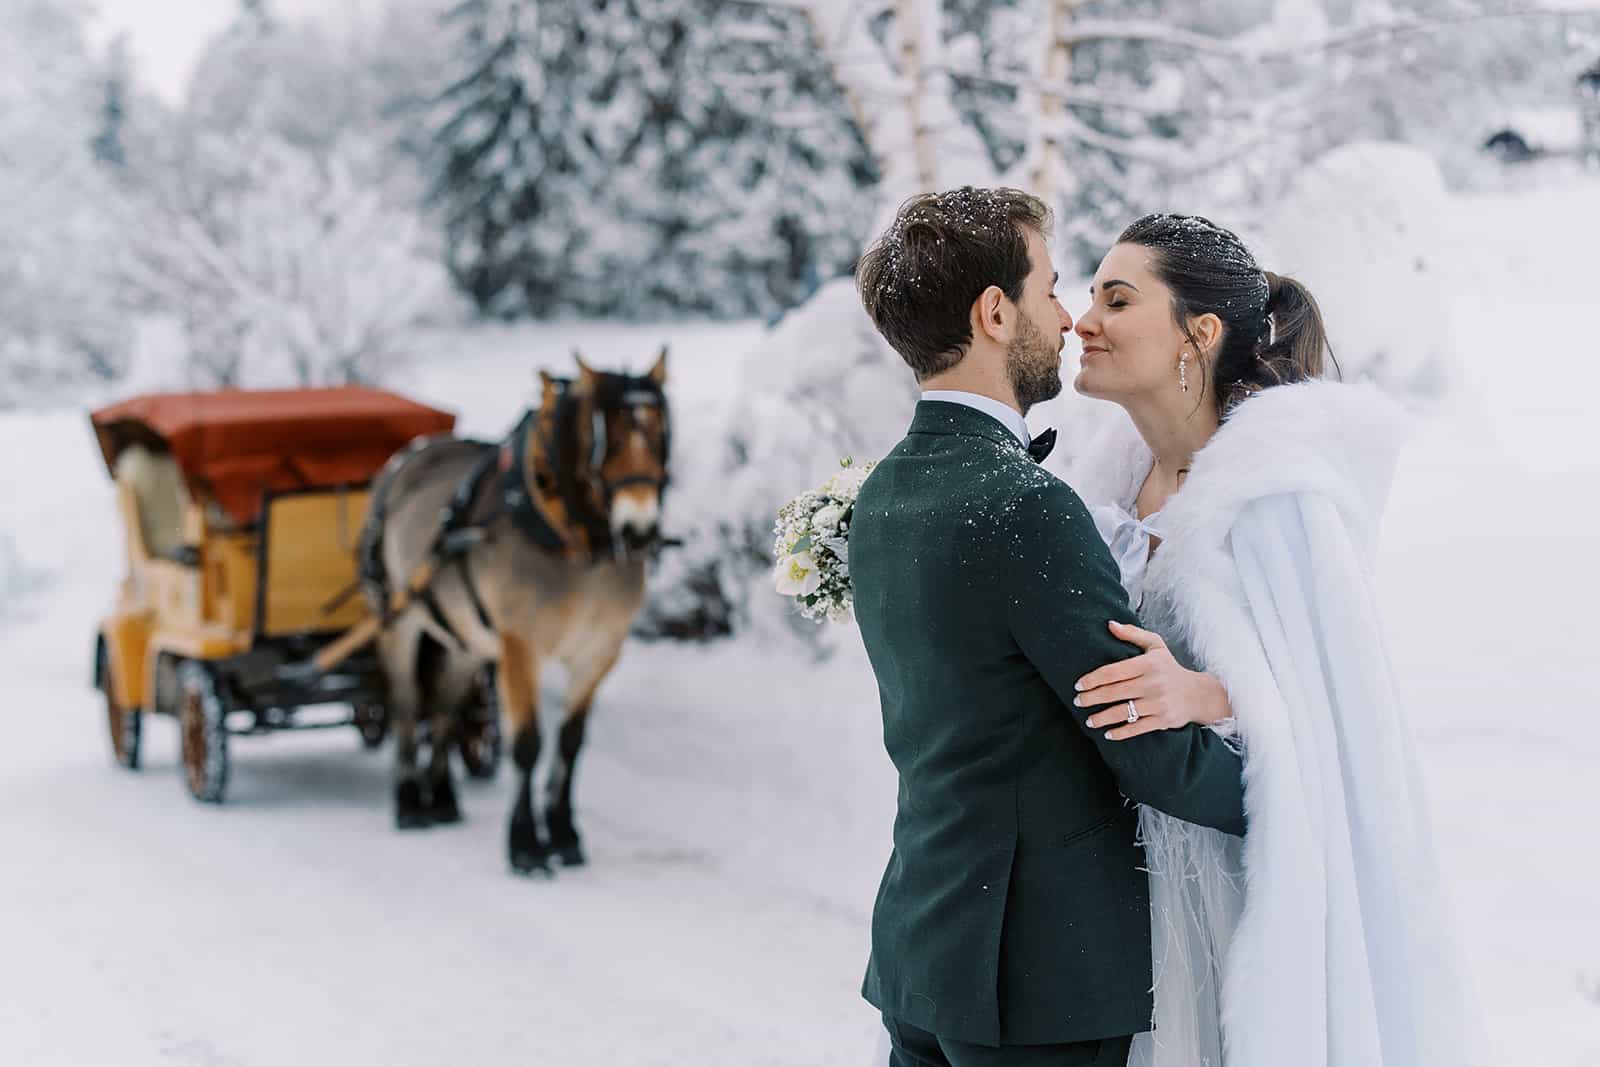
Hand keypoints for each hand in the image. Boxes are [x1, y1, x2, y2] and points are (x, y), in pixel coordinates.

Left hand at [1073, 620, 1231, 739]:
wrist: (1198, 694)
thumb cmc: (1169, 668)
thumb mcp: (1155, 646)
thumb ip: (1132, 634)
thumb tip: (1110, 624)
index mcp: (1148, 664)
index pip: (1113, 671)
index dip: (1092, 679)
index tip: (1078, 685)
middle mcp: (1152, 683)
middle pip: (1113, 692)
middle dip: (1091, 698)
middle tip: (1077, 702)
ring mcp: (1158, 703)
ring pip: (1122, 712)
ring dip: (1101, 718)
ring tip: (1089, 721)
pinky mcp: (1163, 720)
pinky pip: (1137, 728)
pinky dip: (1120, 733)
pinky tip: (1108, 734)